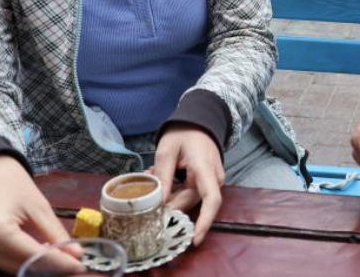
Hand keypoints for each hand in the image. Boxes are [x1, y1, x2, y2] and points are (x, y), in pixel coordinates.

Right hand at [0, 155, 81, 274]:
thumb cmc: (12, 184)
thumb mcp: (39, 206)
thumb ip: (56, 234)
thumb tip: (76, 255)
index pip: (32, 257)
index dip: (59, 263)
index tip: (80, 266)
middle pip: (22, 267)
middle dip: (50, 267)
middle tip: (75, 262)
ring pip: (14, 270)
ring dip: (37, 267)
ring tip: (61, 256)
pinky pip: (5, 265)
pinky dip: (24, 263)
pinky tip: (41, 254)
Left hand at [153, 125, 224, 246]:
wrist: (199, 120)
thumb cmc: (183, 132)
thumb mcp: (166, 151)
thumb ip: (163, 177)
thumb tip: (159, 205)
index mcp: (205, 168)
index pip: (211, 200)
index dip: (204, 222)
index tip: (194, 239)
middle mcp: (213, 178)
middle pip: (192, 203)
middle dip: (169, 205)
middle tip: (147, 195)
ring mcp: (211, 181)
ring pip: (188, 199)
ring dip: (169, 195)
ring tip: (153, 175)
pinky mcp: (206, 182)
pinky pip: (189, 193)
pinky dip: (174, 191)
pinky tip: (161, 177)